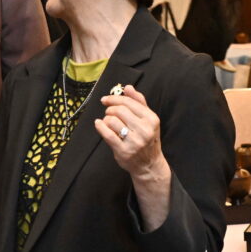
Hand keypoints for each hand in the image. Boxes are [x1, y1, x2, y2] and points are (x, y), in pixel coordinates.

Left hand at [95, 84, 170, 229]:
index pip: (129, 102)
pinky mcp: (123, 151)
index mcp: (152, 119)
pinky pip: (107, 134)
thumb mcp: (148, 120)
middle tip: (108, 113)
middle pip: (119, 110)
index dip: (114, 98)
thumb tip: (128, 87)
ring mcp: (134, 141)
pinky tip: (98, 124)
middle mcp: (145, 130)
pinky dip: (100, 126)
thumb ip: (139, 102)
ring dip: (106, 119)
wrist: (148, 164)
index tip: (105, 99)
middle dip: (110, 109)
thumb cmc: (146, 138)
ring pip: (112, 121)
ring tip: (108, 122)